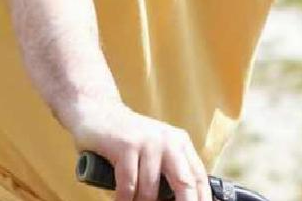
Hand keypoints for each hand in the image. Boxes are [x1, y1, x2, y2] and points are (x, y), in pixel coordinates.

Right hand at [70, 100, 210, 200]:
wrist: (98, 110)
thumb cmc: (127, 140)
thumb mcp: (155, 152)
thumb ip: (167, 174)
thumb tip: (175, 200)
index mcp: (181, 144)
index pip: (199, 178)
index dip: (202, 200)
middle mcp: (169, 141)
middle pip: (185, 183)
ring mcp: (148, 142)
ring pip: (150, 190)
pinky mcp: (127, 145)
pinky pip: (128, 185)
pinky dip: (124, 200)